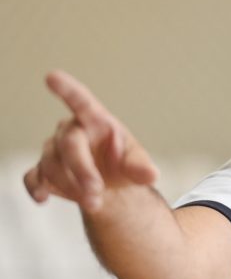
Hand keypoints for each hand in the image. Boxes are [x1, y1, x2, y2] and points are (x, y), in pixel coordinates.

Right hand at [24, 70, 157, 211]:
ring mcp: (54, 151)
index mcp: (96, 121)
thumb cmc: (122, 164)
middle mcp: (71, 131)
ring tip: (93, 202)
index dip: (67, 89)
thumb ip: (141, 167)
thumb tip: (151, 175)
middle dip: (81, 170)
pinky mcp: (43, 171)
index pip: (81, 101)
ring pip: (51, 164)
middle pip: (69, 144)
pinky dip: (36, 187)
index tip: (52, 76)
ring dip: (70, 185)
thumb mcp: (137, 163)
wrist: (110, 187)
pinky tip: (43, 198)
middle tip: (96, 193)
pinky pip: (32, 176)